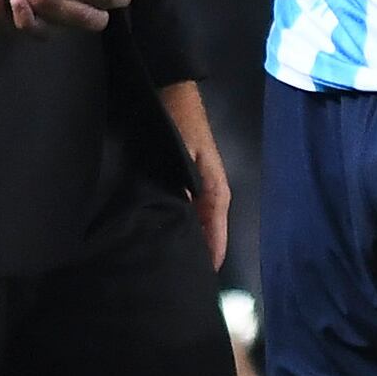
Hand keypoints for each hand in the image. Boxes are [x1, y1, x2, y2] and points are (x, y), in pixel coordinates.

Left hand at [161, 79, 230, 268]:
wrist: (170, 92)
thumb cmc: (180, 122)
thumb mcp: (184, 153)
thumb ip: (186, 184)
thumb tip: (183, 216)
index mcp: (215, 192)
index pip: (216, 236)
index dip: (210, 259)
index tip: (200, 284)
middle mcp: (208, 195)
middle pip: (206, 235)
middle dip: (197, 257)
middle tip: (179, 283)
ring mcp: (196, 190)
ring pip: (194, 226)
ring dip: (185, 243)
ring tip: (169, 266)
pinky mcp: (182, 183)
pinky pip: (183, 214)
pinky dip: (175, 227)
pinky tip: (160, 237)